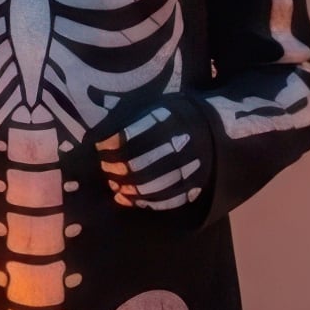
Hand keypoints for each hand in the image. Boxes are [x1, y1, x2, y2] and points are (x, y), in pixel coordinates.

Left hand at [92, 93, 205, 210]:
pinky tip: (132, 199)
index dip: (112, 147)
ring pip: (154, 186)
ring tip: (116, 186)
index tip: (101, 149)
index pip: (133, 138)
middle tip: (107, 170)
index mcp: (170, 121)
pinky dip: (147, 202)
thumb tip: (96, 136)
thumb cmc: (174, 115)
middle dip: (117, 170)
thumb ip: (128, 119)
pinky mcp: (197, 182)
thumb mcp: (154, 107)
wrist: (213, 124)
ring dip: (129, 189)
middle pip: (141, 165)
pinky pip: (170, 199)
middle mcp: (182, 144)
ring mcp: (192, 167)